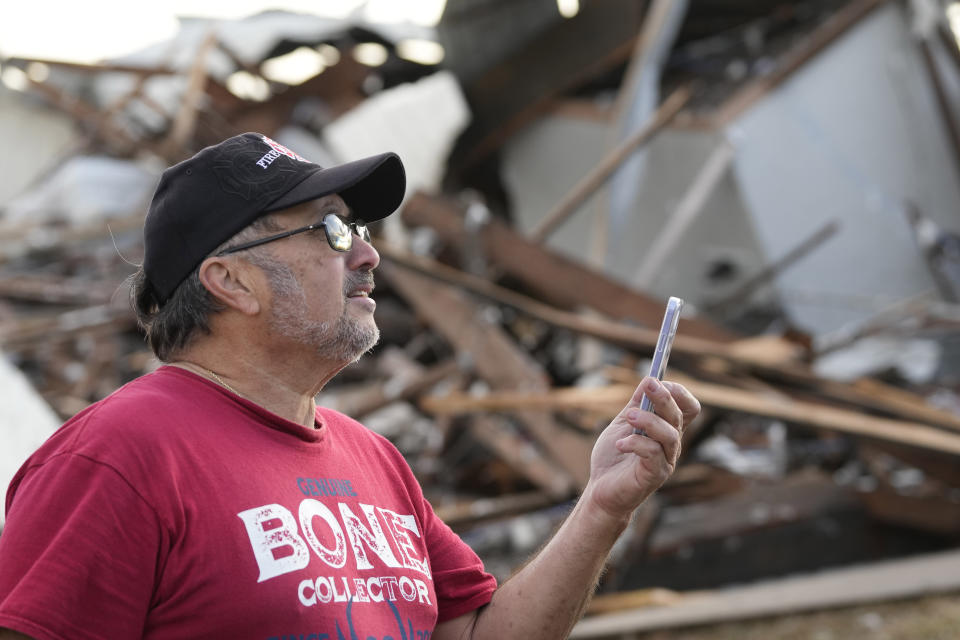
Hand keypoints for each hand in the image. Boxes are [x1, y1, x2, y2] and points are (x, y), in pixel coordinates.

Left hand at [584, 377, 700, 520]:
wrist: (600, 490)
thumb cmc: (613, 458)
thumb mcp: (623, 423)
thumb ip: (636, 403)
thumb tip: (649, 378)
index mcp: (666, 430)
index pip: (688, 408)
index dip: (679, 393)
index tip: (658, 380)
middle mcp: (671, 444)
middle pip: (678, 416)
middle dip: (663, 397)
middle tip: (648, 385)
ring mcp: (666, 460)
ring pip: (669, 434)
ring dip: (649, 420)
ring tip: (629, 417)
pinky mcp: (655, 475)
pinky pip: (653, 453)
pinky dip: (635, 443)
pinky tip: (620, 445)